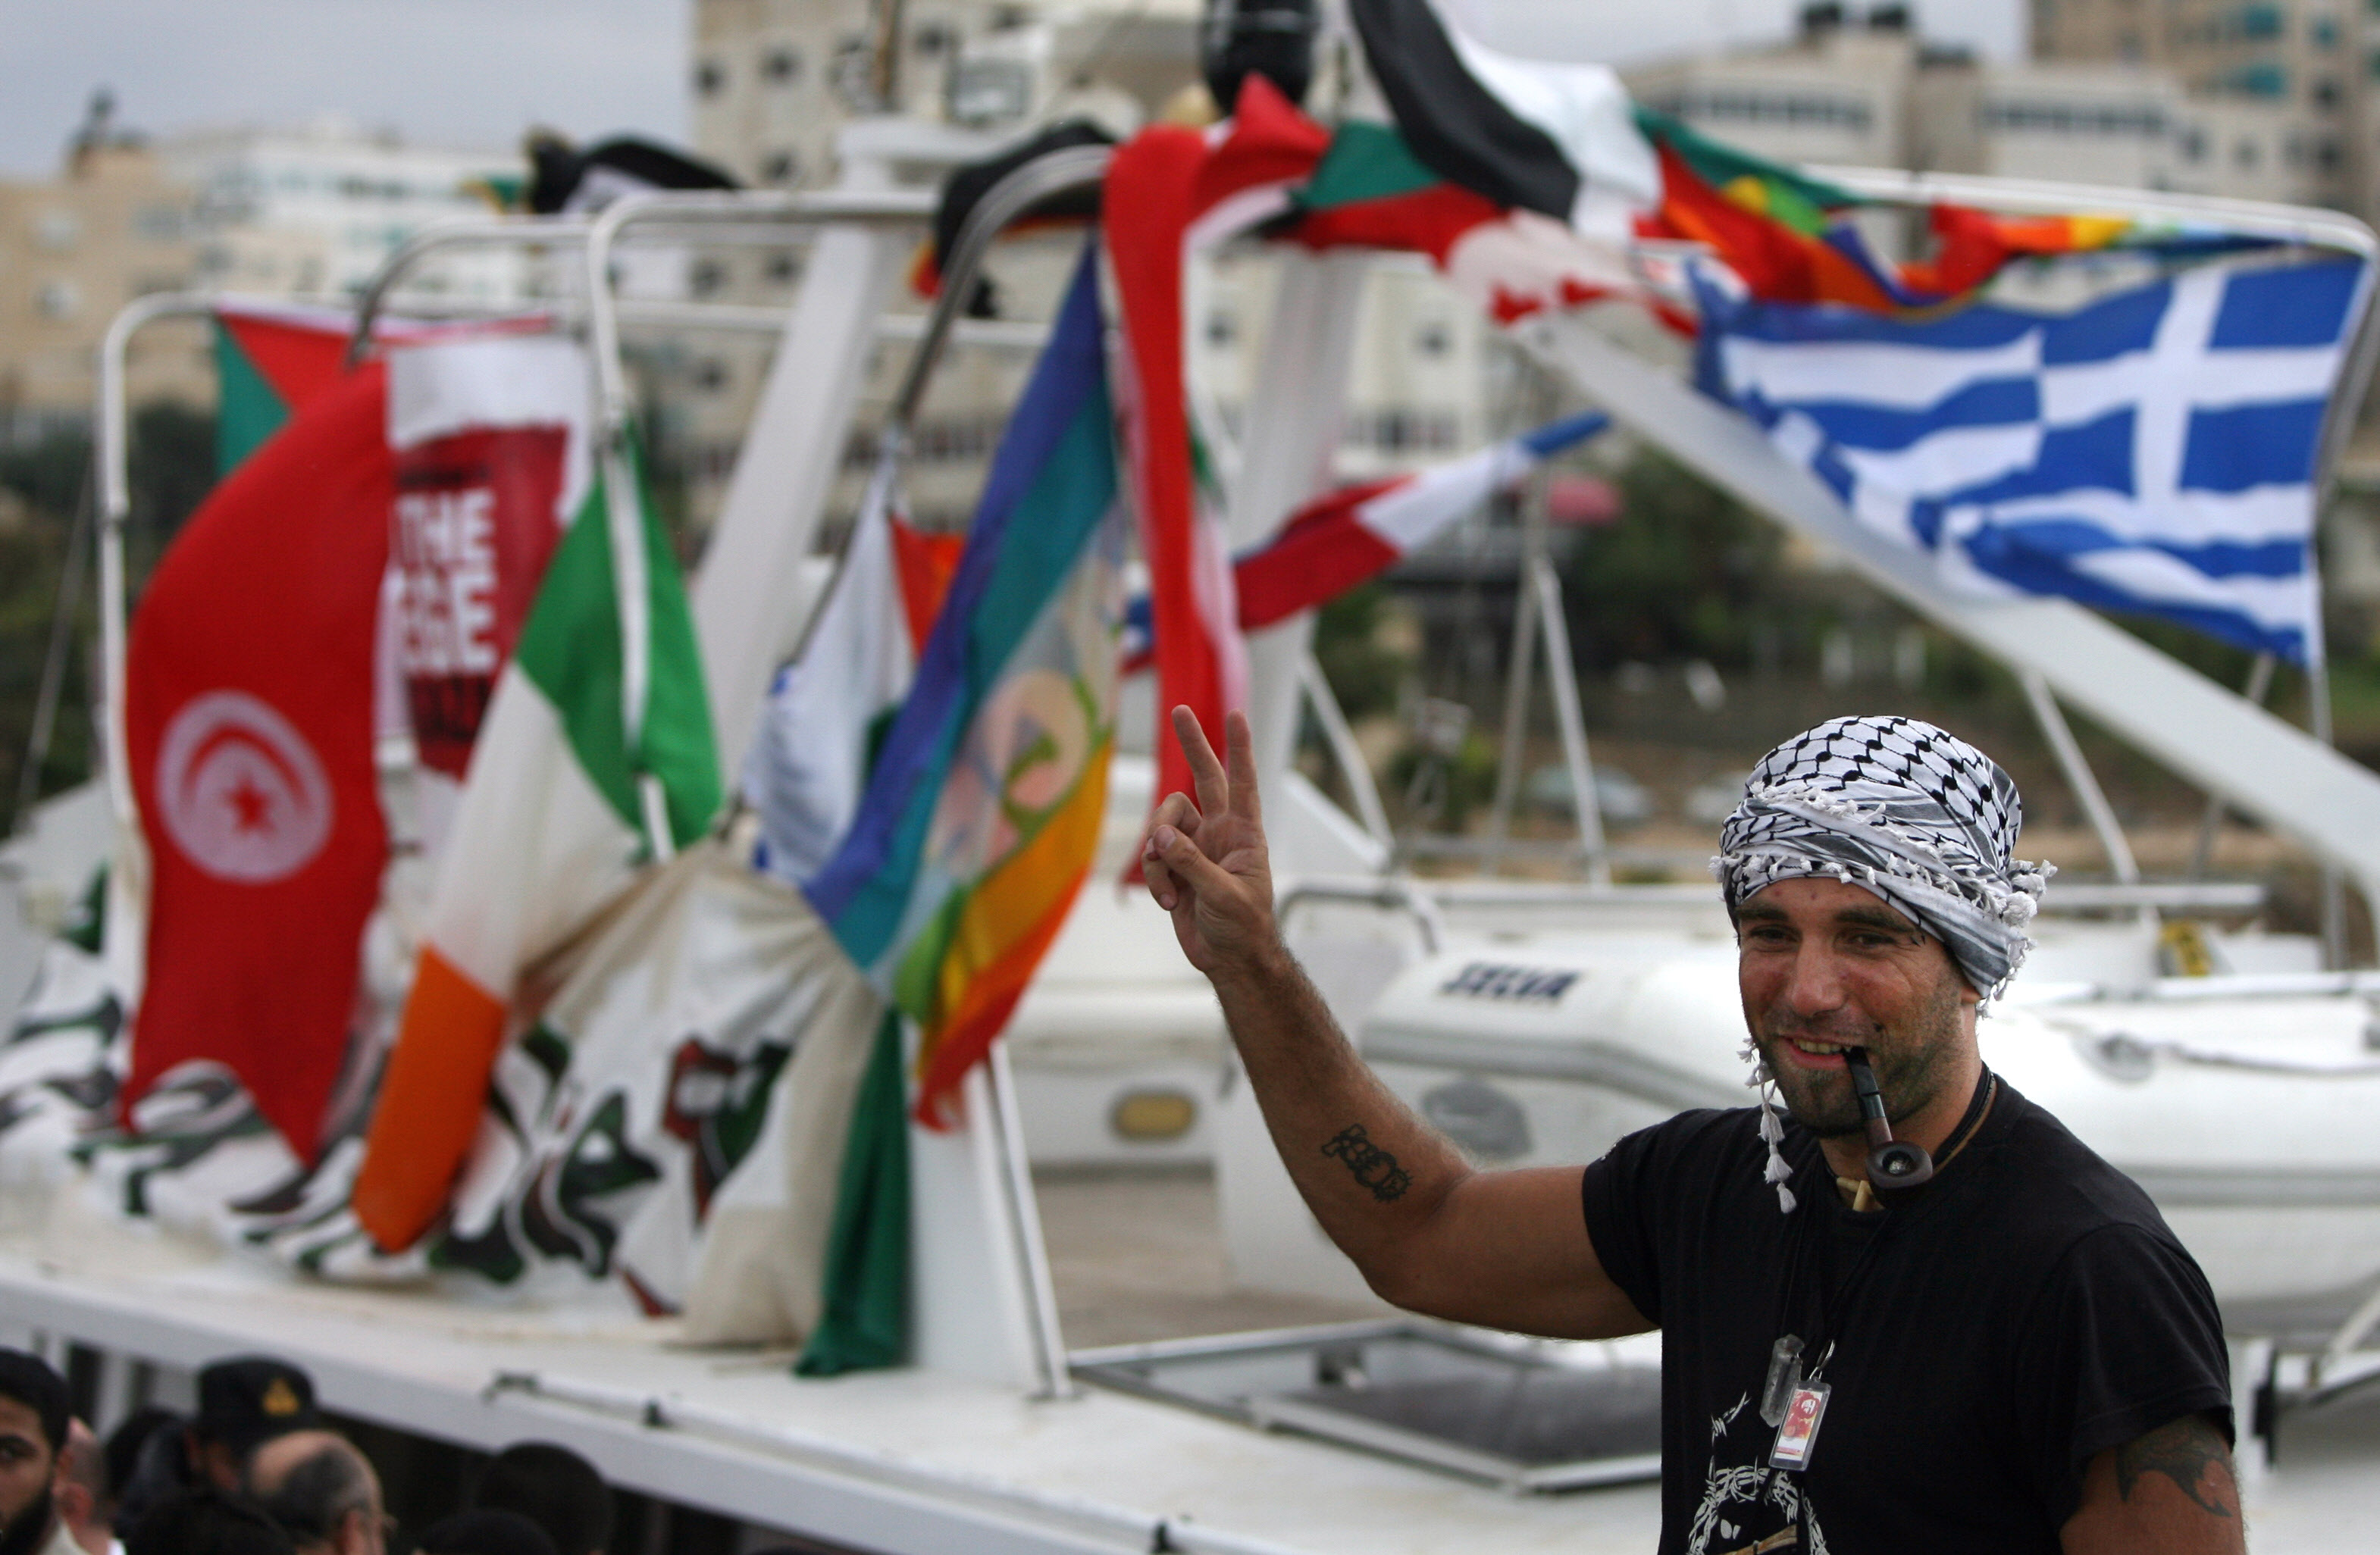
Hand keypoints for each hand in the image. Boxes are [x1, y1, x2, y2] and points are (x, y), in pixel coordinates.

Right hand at [1141, 706, 1275, 977]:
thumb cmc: (1243, 927)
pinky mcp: (1174, 866)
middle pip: (1203, 778)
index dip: (1240, 749)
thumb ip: (1191, 864)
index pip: (1243, 783)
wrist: (1229, 959)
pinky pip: (1152, 856)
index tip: (1236, 715)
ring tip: (1170, 889)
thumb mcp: (1224, 896)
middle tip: (1180, 711)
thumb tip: (1160, 838)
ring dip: (1158, 853)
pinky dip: (1154, 877)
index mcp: (1244, 834)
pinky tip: (1168, 902)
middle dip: (1192, 745)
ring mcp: (1195, 847)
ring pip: (1164, 824)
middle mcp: (1219, 832)